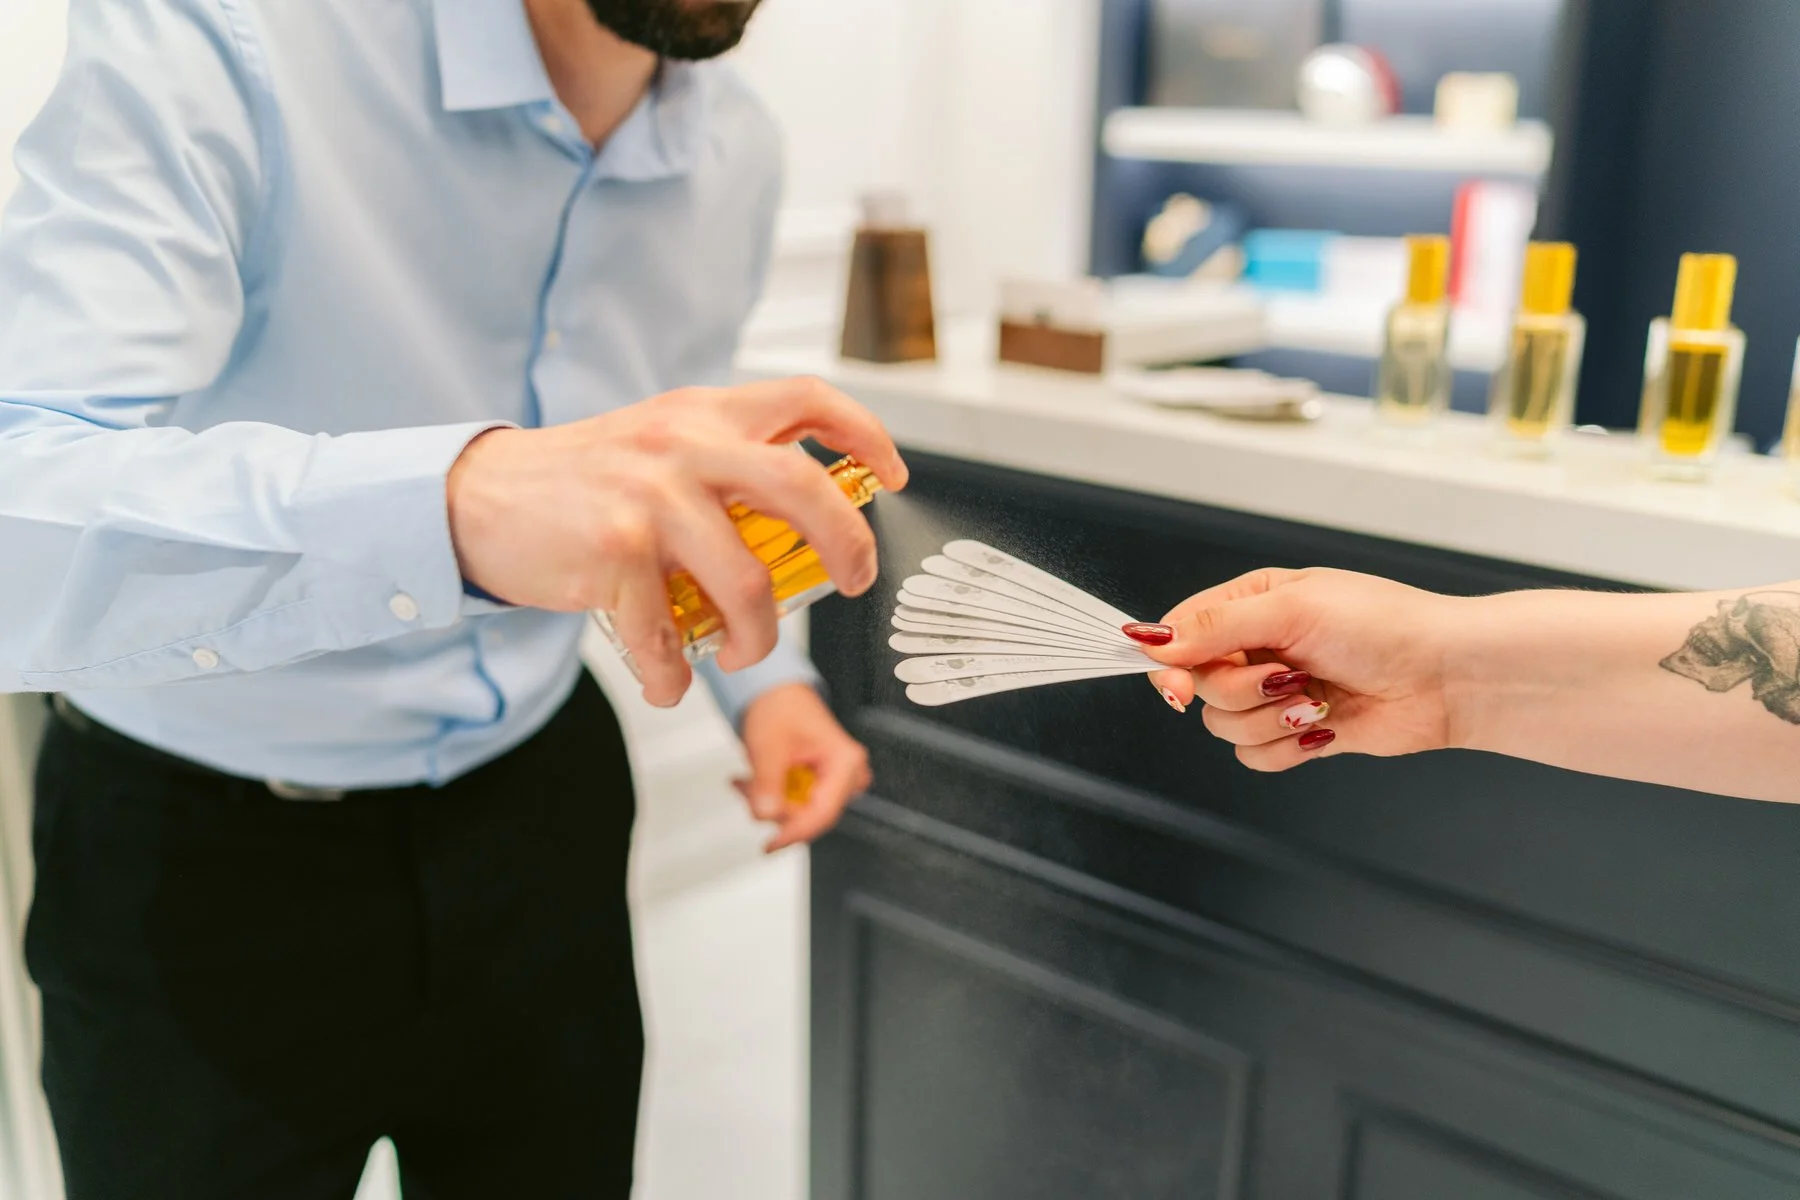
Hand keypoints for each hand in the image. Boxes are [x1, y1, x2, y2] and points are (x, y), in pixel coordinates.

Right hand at [446, 377, 906, 706]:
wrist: (480, 499)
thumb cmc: (583, 483)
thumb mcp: (660, 445)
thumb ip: (727, 463)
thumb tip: (809, 520)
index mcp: (705, 414)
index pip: (807, 400)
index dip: (865, 435)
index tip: (893, 477)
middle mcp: (685, 445)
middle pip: (804, 488)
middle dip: (848, 545)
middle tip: (853, 582)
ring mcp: (651, 497)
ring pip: (747, 584)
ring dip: (757, 638)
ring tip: (742, 652)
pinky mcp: (615, 551)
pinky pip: (669, 632)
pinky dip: (675, 672)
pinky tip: (671, 679)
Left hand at [736, 683, 871, 852]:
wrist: (776, 692)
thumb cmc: (780, 707)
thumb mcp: (768, 747)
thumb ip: (767, 785)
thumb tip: (766, 815)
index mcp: (845, 762)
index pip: (824, 813)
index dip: (795, 832)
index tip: (771, 843)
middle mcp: (848, 773)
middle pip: (812, 815)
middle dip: (776, 810)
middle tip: (749, 793)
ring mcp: (837, 779)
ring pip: (802, 813)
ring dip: (771, 803)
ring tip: (747, 782)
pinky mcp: (823, 783)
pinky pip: (799, 805)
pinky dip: (774, 797)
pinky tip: (756, 783)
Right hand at [1132, 567, 1462, 770]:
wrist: (1445, 677)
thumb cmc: (1384, 626)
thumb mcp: (1291, 609)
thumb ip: (1215, 627)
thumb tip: (1152, 640)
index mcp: (1249, 604)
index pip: (1179, 635)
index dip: (1170, 665)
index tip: (1179, 687)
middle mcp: (1257, 648)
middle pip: (1200, 687)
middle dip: (1243, 692)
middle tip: (1288, 678)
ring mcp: (1275, 693)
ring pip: (1225, 726)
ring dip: (1271, 721)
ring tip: (1316, 701)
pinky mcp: (1296, 733)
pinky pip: (1256, 757)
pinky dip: (1288, 749)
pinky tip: (1324, 728)